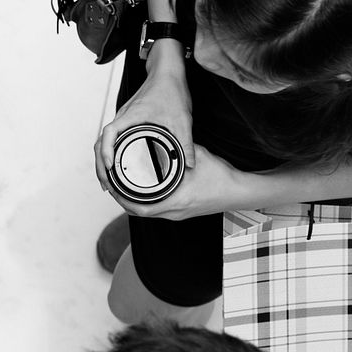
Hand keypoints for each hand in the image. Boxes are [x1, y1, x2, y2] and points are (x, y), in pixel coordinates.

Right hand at [95, 58, 195, 197]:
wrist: (167, 72)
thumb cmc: (171, 89)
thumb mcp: (182, 119)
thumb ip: (186, 143)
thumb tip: (189, 164)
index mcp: (131, 116)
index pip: (109, 133)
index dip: (106, 151)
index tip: (109, 167)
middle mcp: (122, 119)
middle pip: (100, 144)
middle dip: (100, 166)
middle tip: (106, 186)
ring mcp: (122, 121)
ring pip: (103, 143)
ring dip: (101, 162)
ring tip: (107, 182)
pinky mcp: (126, 123)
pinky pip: (110, 140)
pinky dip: (108, 155)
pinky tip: (114, 166)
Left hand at [103, 143, 248, 219]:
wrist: (239, 192)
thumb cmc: (221, 176)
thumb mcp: (199, 156)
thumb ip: (180, 147)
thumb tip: (164, 136)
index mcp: (175, 201)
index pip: (139, 208)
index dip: (122, 199)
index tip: (113, 187)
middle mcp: (174, 212)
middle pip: (139, 212)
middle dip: (123, 200)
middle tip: (113, 185)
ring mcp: (178, 215)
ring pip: (148, 212)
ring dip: (134, 202)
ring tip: (123, 187)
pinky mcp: (182, 213)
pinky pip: (158, 210)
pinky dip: (147, 202)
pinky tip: (143, 191)